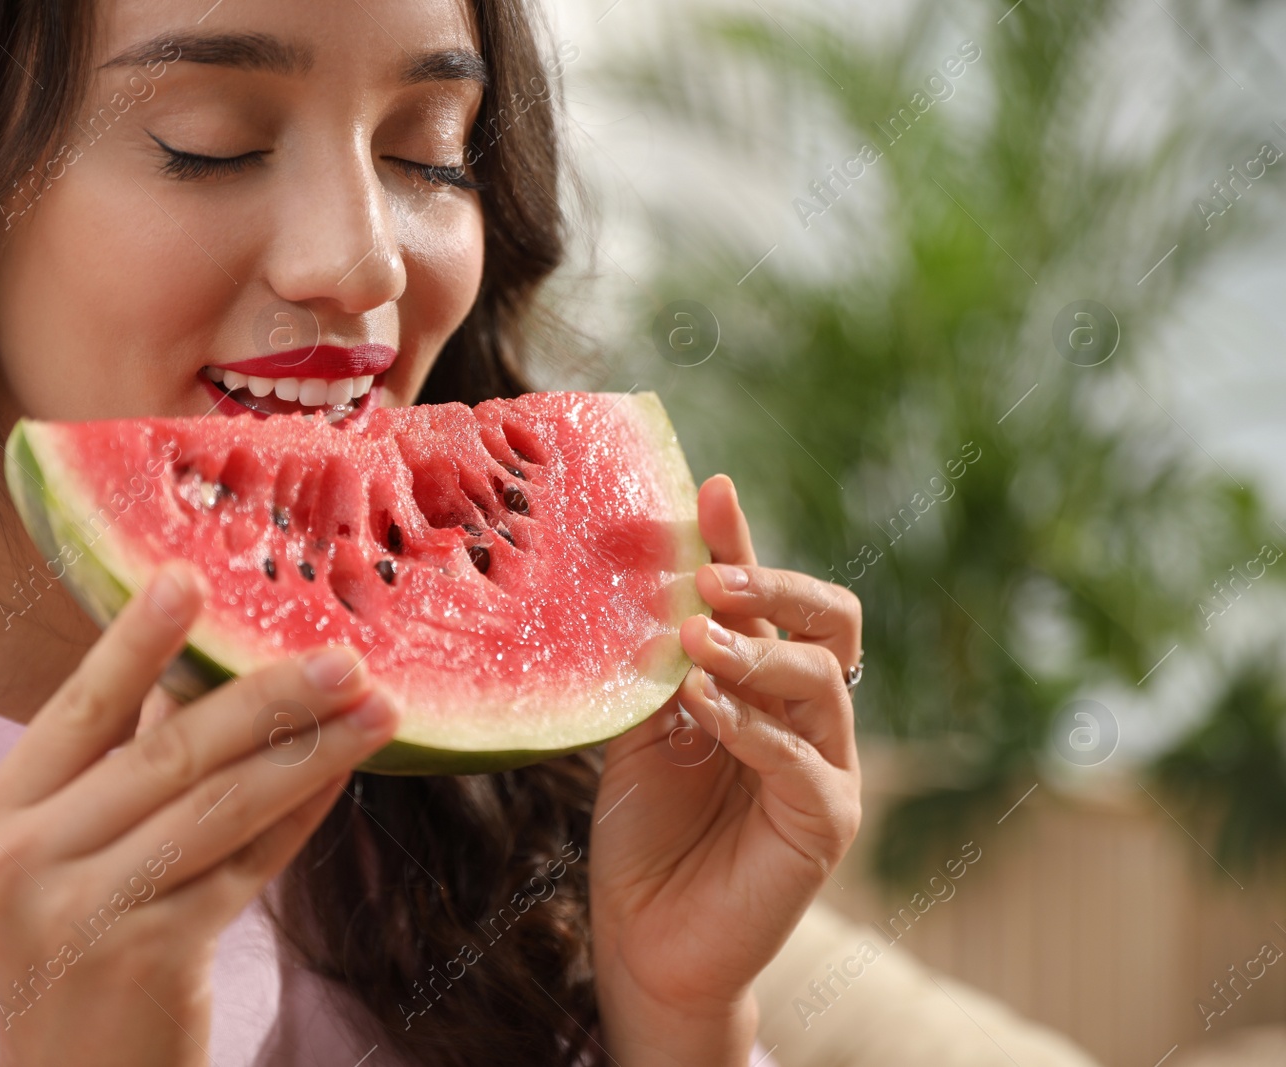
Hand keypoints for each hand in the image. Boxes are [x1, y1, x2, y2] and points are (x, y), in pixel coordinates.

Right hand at [0, 562, 399, 1065]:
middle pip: (169, 750)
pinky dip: (301, 815)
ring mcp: (86, 910)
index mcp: (4, 811)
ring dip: (308, 748)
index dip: (137, 639)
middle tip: (343, 652)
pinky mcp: (150, 955)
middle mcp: (30, 856)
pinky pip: (247, 866)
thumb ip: (127, 763)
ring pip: (220, 805)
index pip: (82, 707)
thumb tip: (214, 668)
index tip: (188, 575)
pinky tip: (344, 775)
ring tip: (376, 705)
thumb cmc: (76, 948)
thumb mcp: (68, 851)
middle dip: (267, 693)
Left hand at [590, 474, 862, 1066]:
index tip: (710, 490)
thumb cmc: (643, 829)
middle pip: (832, 621)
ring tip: (694, 640)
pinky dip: (750, 722)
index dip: (743, 541)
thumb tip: (635, 573)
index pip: (769, 597)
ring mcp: (826, 765)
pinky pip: (800, 756)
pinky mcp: (826, 820)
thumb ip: (650, 660)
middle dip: (777, 585)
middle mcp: (806, 714)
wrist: (646, 936)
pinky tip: (699, 703)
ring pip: (822, 679)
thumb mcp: (636, 726)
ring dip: (755, 650)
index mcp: (763, 682)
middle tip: (713, 575)